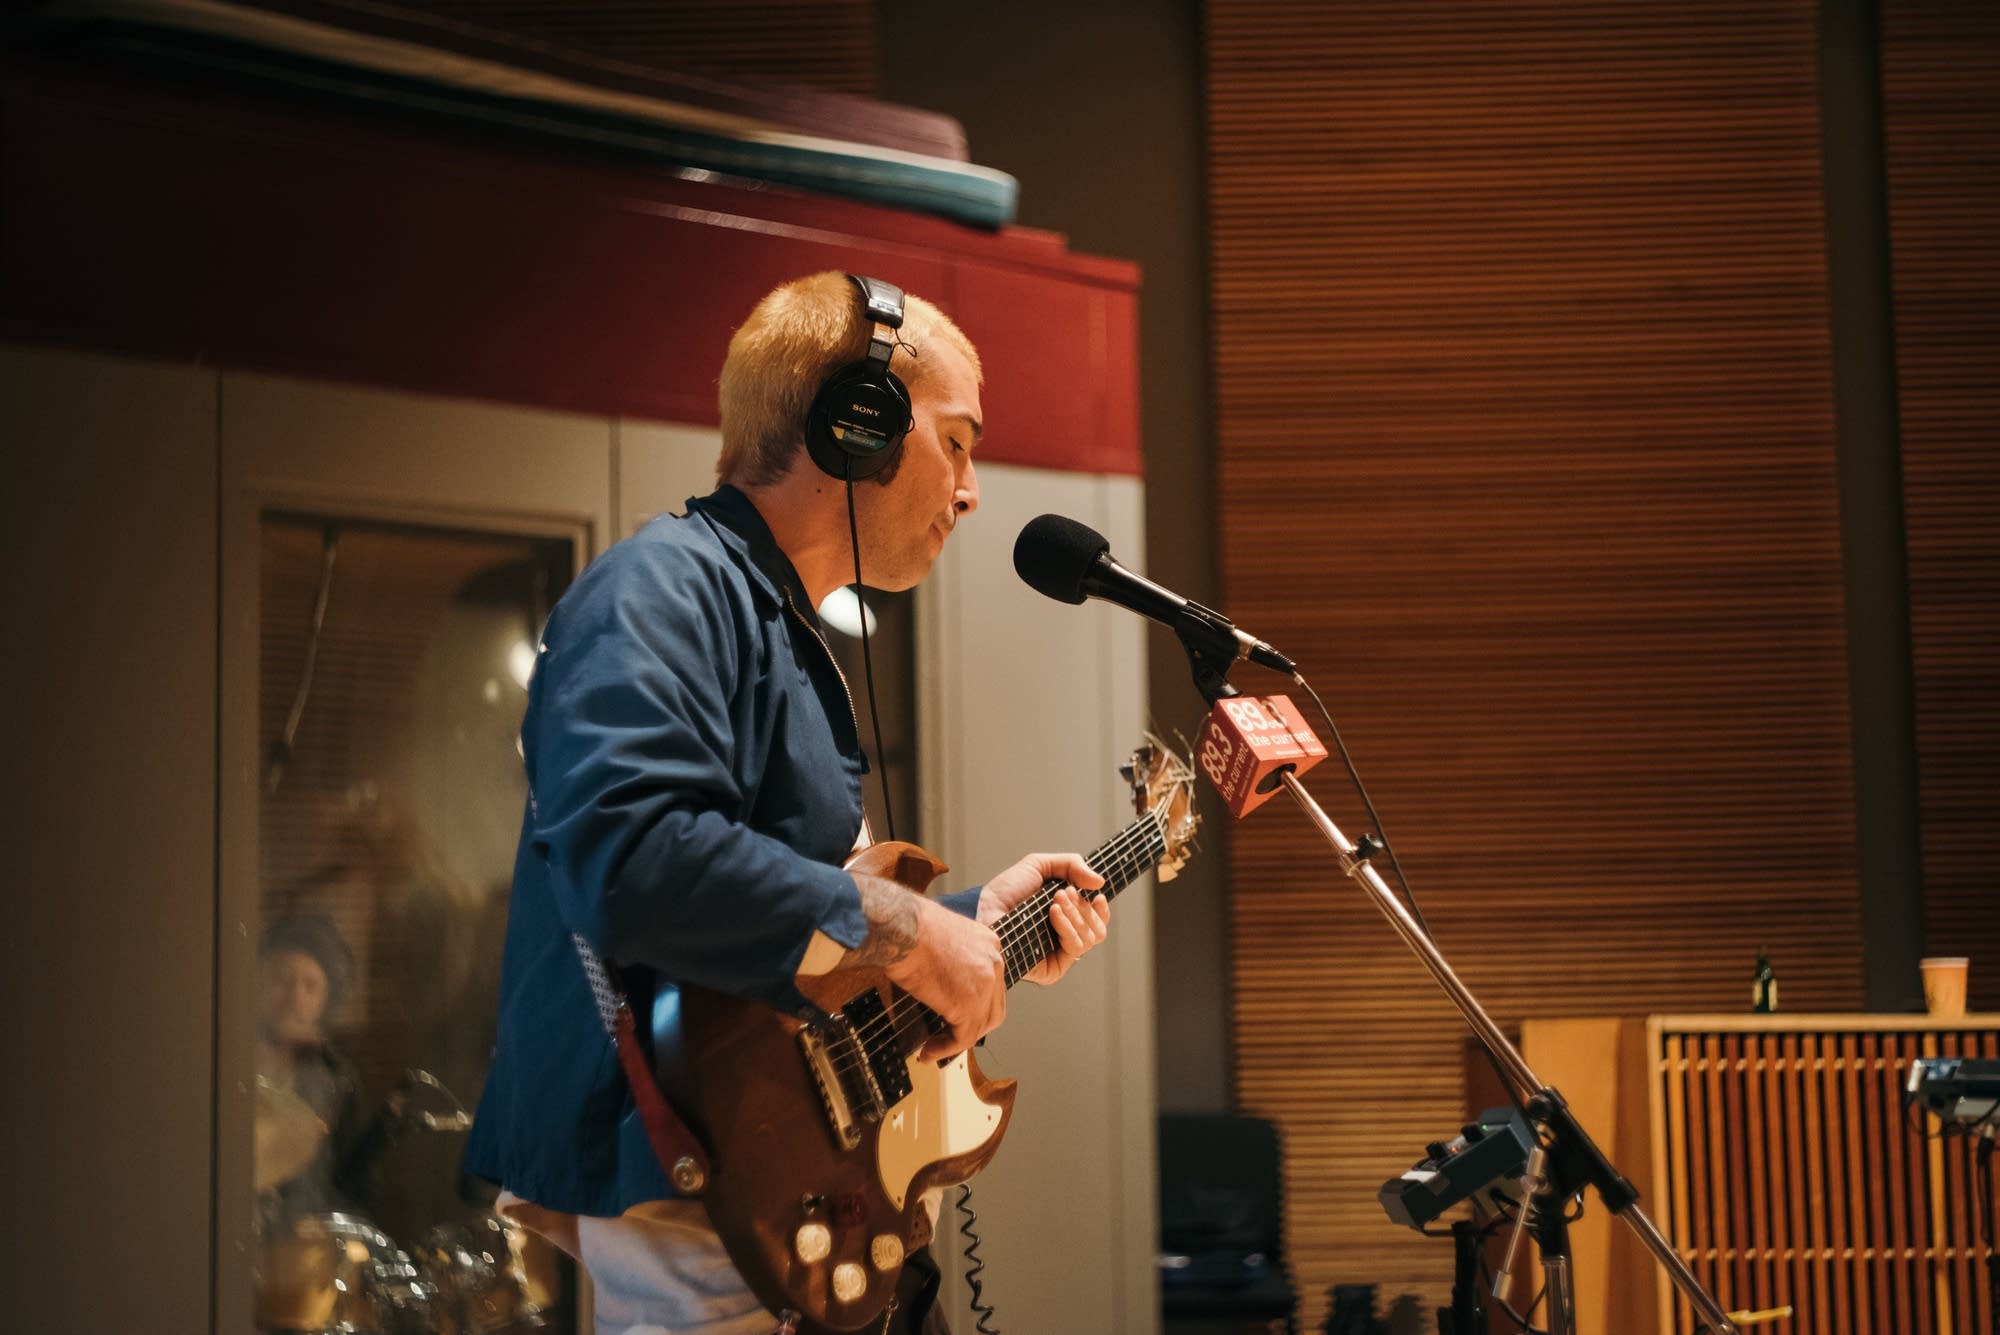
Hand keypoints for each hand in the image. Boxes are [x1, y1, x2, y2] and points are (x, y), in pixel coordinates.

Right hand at [869, 885, 1007, 1061]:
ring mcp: (985, 984)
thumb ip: (952, 959)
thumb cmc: (907, 927)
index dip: (976, 1006)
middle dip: (973, 1027)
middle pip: (994, 1008)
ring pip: (980, 1026)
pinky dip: (946, 1049)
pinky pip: (962, 1037)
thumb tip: (940, 985)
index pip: (992, 984)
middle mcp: (993, 962)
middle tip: (948, 1037)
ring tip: (933, 1047)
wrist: (899, 927)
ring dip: (956, 1042)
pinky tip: (928, 1051)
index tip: (955, 1017)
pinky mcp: (969, 1004)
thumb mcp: (941, 937)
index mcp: (988, 943)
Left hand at [977, 852, 1108, 986]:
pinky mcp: (1053, 969)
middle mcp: (1064, 939)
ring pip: (1090, 938)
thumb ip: (1071, 865)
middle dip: (1083, 906)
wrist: (984, 909)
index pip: (1097, 922)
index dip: (1101, 909)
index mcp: (1066, 919)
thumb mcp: (1039, 866)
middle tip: (1062, 893)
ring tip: (1054, 901)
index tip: (1097, 895)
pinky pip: (1075, 948)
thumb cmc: (1006, 892)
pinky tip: (1053, 914)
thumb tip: (1100, 882)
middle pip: (1098, 929)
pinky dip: (1068, 927)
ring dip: (1076, 913)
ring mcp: (1059, 955)